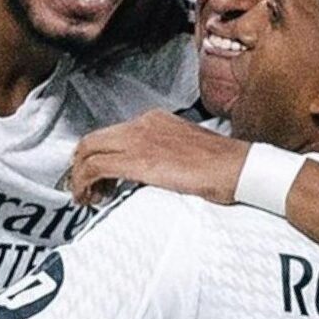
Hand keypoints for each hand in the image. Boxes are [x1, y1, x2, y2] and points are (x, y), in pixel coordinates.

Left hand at [70, 110, 248, 205]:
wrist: (237, 168)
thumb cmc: (222, 166)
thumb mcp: (186, 151)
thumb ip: (162, 156)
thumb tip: (149, 173)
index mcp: (155, 120)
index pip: (112, 134)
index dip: (98, 156)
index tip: (100, 178)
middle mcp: (142, 124)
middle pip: (93, 139)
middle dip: (81, 166)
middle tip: (85, 189)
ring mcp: (138, 139)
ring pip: (88, 151)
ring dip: (81, 177)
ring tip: (88, 197)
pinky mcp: (137, 160)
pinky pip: (95, 167)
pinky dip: (85, 183)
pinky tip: (91, 198)